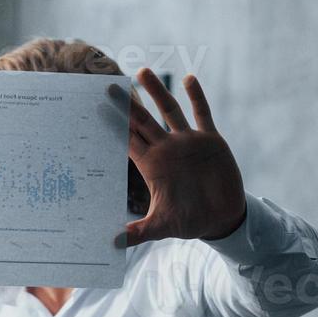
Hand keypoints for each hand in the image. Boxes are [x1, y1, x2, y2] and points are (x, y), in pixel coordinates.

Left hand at [115, 68, 246, 246]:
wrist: (221, 218)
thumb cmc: (190, 222)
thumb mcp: (162, 227)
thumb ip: (139, 233)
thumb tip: (113, 244)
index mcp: (152, 166)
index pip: (128, 141)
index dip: (113, 126)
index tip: (96, 110)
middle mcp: (167, 149)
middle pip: (142, 121)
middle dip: (127, 105)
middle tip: (108, 85)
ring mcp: (188, 142)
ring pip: (169, 110)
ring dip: (157, 92)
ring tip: (141, 71)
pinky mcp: (210, 140)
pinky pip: (202, 114)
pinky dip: (197, 97)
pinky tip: (189, 79)